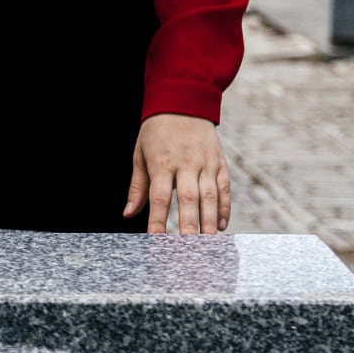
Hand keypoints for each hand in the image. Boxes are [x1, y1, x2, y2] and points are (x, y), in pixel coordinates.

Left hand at [124, 113, 230, 233]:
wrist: (183, 103)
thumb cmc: (156, 133)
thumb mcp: (140, 154)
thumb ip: (137, 186)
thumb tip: (128, 213)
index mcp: (162, 163)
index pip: (159, 197)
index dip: (157, 219)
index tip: (156, 240)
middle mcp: (186, 163)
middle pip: (188, 199)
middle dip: (188, 225)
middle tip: (188, 249)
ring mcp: (206, 163)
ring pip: (210, 195)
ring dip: (209, 221)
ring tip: (208, 243)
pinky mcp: (220, 162)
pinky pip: (224, 187)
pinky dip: (224, 207)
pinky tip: (222, 226)